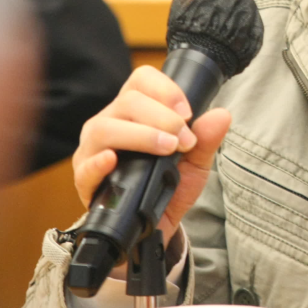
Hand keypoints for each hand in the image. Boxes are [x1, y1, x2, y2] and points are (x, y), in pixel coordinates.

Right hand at [72, 65, 231, 244]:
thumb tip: (222, 115)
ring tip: (166, 148)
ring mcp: (93, 149)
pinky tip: (113, 160)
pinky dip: (99, 162)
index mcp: (134, 111)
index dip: (166, 90)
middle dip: (162, 116)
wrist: (153, 227)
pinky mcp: (85, 179)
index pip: (141, 80)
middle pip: (127, 101)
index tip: (187, 113)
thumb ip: (206, 139)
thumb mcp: (194, 163)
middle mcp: (110, 123)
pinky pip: (85, 166)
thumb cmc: (167, 187)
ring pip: (104, 127)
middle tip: (183, 140)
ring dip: (140, 135)